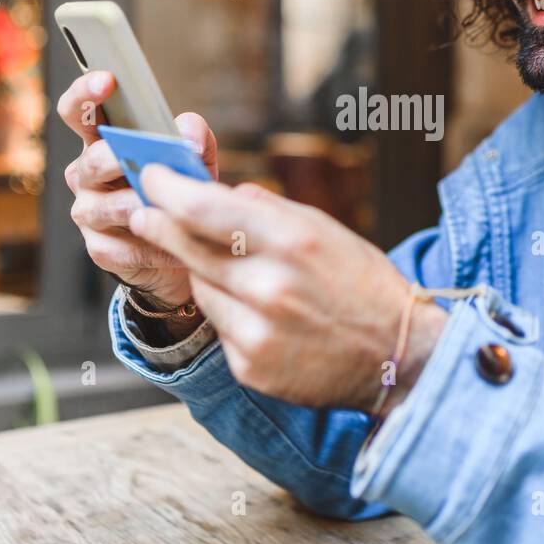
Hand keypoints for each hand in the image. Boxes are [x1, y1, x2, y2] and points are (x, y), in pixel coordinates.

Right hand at [57, 70, 219, 309]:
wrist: (183, 246)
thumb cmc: (179, 190)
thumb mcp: (193, 158)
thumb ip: (193, 135)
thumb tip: (188, 129)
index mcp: (102, 143)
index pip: (78, 112)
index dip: (85, 94)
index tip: (107, 80)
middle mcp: (85, 175)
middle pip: (90, 161)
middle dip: (117, 159)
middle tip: (144, 162)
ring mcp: (88, 212)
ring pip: (103, 206)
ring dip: (136, 205)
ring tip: (165, 207)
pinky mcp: (99, 249)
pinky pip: (119, 247)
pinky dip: (149, 245)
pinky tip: (170, 246)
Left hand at [128, 164, 447, 411]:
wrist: (398, 357)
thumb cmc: (364, 285)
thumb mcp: (326, 230)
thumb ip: (269, 210)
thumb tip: (221, 191)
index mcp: (292, 242)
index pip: (203, 208)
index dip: (167, 189)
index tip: (152, 177)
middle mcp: (269, 286)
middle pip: (186, 247)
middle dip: (160, 225)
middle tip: (145, 213)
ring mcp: (256, 331)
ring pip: (199, 287)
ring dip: (204, 272)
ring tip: (238, 272)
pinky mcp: (250, 366)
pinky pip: (218, 326)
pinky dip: (228, 313)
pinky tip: (261, 314)